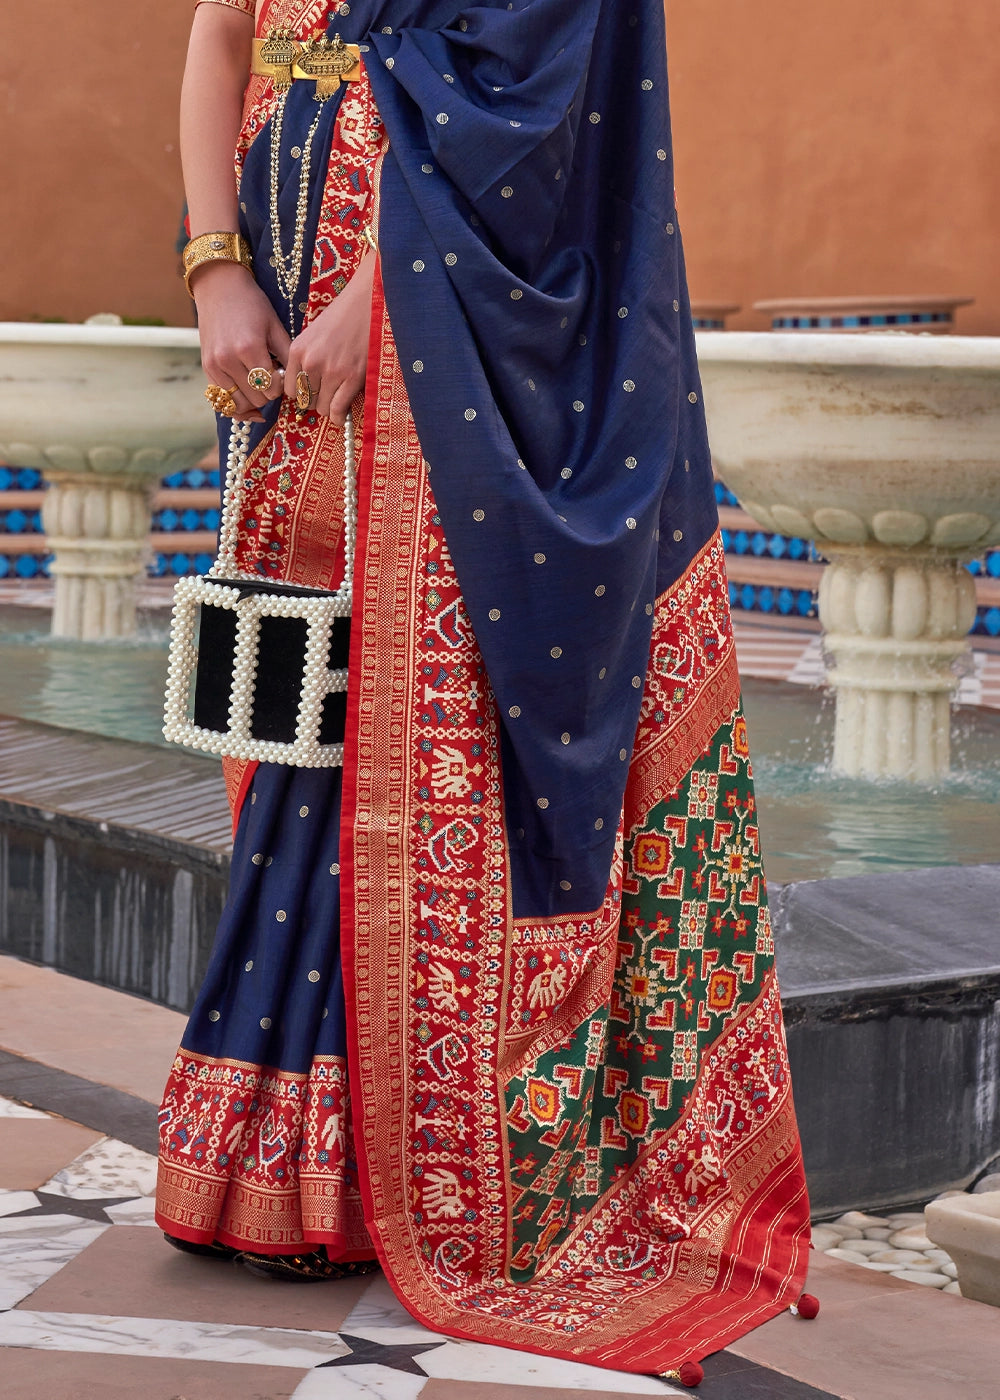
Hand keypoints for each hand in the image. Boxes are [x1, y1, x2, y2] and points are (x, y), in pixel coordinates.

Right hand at [193, 263, 291, 421]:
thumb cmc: (252, 304)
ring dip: (253, 400)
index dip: (281, 385)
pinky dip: (237, 403)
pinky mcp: (206, 369)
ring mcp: (214, 366)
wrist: (219, 287)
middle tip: (272, 378)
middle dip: (268, 393)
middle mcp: (228, 360)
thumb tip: (297, 382)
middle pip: (257, 399)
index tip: (282, 375)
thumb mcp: (275, 326)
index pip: (272, 388)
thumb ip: (287, 355)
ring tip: (260, 387)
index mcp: (249, 348)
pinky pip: (222, 400)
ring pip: (239, 404)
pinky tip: (248, 400)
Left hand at [284, 251, 375, 425]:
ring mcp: (331, 371)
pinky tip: (342, 415)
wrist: (368, 301)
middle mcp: (311, 362)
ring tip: (338, 401)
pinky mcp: (352, 377)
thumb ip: (306, 357)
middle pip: (305, 400)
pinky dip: (339, 416)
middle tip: (327, 396)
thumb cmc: (343, 315)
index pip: (290, 389)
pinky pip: (338, 408)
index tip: (312, 392)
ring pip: (322, 407)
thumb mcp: (314, 333)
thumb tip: (306, 384)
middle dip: (316, 401)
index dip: (301, 393)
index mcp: (298, 350)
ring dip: (329, 408)